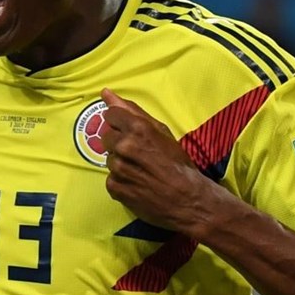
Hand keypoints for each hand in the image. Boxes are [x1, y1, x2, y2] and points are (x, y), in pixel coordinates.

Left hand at [101, 88, 208, 232]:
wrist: (188, 200)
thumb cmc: (178, 163)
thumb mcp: (161, 132)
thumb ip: (132, 111)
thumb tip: (106, 93)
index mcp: (137, 129)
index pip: (110, 115)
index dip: (120, 123)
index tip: (130, 132)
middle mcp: (124, 146)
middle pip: (106, 136)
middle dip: (119, 142)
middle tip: (138, 154)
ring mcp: (118, 168)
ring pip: (108, 158)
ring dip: (120, 162)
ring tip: (140, 170)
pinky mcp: (115, 188)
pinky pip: (110, 178)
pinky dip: (121, 180)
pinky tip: (137, 183)